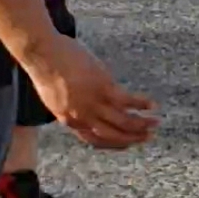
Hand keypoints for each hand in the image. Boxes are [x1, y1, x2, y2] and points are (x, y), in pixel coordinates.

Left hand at [21, 35, 160, 149]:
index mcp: (69, 120)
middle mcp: (83, 116)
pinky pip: (127, 100)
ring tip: (155, 123)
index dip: (114, 144)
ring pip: (123, 121)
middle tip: (147, 137)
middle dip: (132, 138)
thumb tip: (85, 104)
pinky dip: (141, 104)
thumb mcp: (55, 96)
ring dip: (141, 124)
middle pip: (113, 134)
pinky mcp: (103, 87)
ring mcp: (93, 103)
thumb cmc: (46, 68)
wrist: (43, 53)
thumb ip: (71, 105)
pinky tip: (151, 104)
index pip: (95, 140)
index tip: (128, 144)